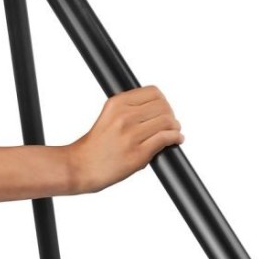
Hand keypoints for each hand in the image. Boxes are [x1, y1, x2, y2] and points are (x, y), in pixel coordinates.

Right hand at [67, 85, 183, 193]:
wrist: (81, 166)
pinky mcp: (139, 153)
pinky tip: (176, 140)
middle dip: (171, 115)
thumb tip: (159, 108)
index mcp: (117, 103)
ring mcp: (132, 135)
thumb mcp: (109, 116)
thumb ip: (130, 109)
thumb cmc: (97, 145)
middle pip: (163, 107)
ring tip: (174, 132)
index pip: (153, 92)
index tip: (164, 110)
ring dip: (175, 127)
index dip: (163, 101)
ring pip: (167, 122)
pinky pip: (166, 138)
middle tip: (171, 124)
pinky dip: (176, 138)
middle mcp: (124, 116)